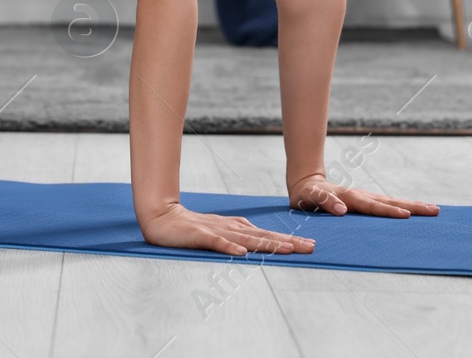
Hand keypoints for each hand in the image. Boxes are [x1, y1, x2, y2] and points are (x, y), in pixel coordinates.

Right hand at [137, 201, 315, 256]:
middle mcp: (231, 228)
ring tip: (286, 249)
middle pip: (263, 236)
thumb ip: (237, 233)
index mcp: (236, 228)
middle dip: (288, 241)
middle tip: (310, 247)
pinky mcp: (200, 236)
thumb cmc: (191, 227)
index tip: (310, 245)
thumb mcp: (219, 230)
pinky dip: (230, 247)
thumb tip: (258, 237)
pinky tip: (242, 253)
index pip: (267, 235)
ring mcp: (216, 231)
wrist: (161, 218)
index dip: (288, 239)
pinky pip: (217, 243)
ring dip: (266, 244)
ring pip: (246, 239)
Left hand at [288, 172, 439, 217]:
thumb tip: (342, 211)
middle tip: (435, 210)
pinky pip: (388, 204)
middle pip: (390, 202)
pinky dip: (404, 206)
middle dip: (413, 206)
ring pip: (393, 201)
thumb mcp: (309, 198)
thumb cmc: (306, 195)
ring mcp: (366, 197)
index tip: (406, 215)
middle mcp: (361, 196)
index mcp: (350, 198)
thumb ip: (324, 202)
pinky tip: (416, 211)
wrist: (307, 184)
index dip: (388, 212)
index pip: (372, 207)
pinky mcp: (367, 201)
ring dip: (413, 205)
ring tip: (434, 209)